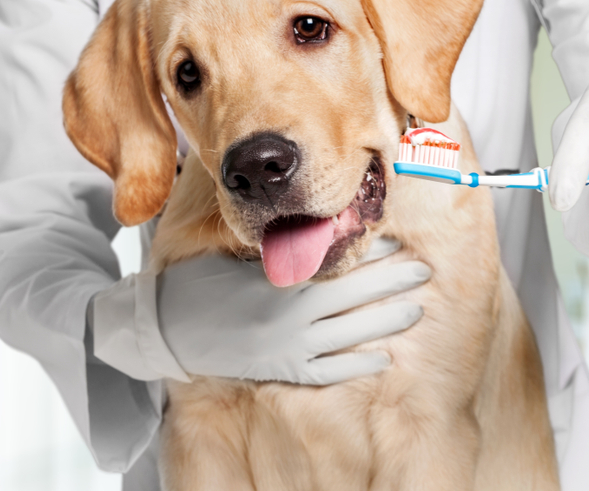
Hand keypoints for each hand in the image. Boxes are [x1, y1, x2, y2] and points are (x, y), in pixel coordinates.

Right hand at [92, 237, 427, 384]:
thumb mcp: (233, 254)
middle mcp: (289, 316)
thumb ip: (274, 243)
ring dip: (385, 321)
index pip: (337, 266)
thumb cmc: (198, 283)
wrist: (166, 332)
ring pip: (349, 335)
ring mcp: (288, 347)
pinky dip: (356, 366)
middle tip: (423, 270)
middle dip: (392, 283)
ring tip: (415, 309)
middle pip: (354, 299)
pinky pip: (328, 371)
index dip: (370, 255)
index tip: (396, 243)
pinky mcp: (283, 370)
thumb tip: (309, 216)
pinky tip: (383, 359)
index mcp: (279, 282)